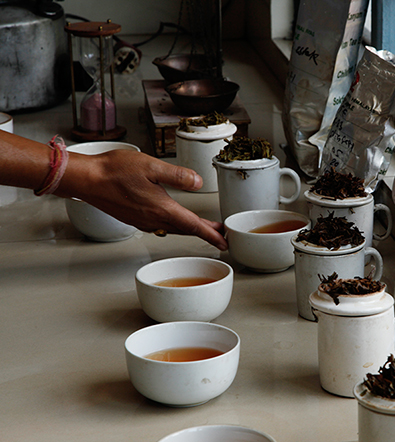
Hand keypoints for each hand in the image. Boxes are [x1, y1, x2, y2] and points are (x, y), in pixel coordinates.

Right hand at [57, 149, 227, 249]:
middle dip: (205, 232)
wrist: (86, 179)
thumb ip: (178, 175)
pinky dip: (174, 225)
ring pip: (173, 228)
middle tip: (221, 234)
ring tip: (204, 226)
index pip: (194, 225)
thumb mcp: (152, 166)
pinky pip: (160, 225)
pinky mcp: (134, 218)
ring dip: (190, 228)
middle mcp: (153, 219)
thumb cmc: (114, 171)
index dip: (212, 234)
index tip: (224, 242)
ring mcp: (143, 221)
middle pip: (186, 229)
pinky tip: (175, 219)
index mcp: (162, 208)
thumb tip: (198, 182)